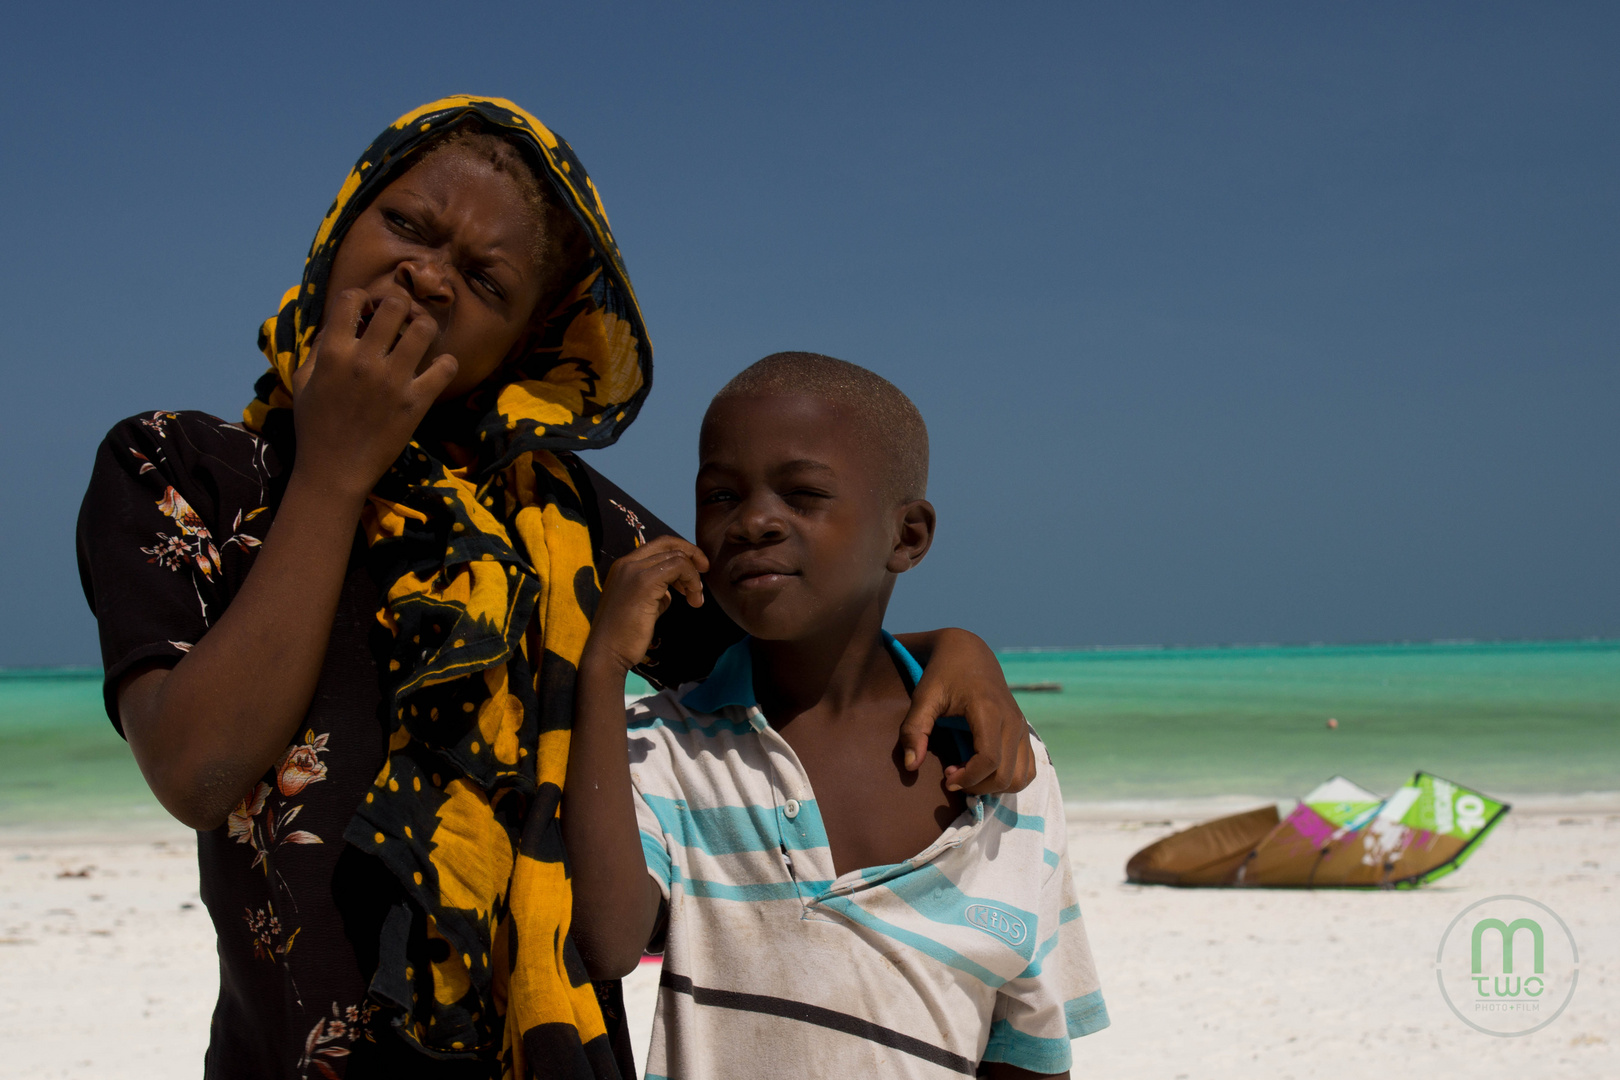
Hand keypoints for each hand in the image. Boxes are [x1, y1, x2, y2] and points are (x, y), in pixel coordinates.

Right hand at [290, 289, 458, 500]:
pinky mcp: (416, 402)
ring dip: (424, 328)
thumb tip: (335, 325)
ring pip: (424, 329)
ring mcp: (393, 381)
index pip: (351, 298)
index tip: (366, 310)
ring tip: (419, 338)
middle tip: (400, 318)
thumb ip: (318, 349)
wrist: (334, 471)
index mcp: (333, 353)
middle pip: (394, 305)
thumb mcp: (302, 383)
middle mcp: (365, 361)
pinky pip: (445, 368)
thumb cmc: (314, 427)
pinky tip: (437, 369)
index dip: (361, 298)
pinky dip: (446, 365)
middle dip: (399, 305)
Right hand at [583, 536, 708, 675]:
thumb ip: (657, 593)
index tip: (695, 571)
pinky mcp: (644, 582)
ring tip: (695, 599)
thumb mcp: (643, 606)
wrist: (607, 653)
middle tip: (705, 571)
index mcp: (624, 566)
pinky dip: (691, 580)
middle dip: (692, 554)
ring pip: (676, 556)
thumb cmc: (624, 636)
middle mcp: (627, 563)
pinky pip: (678, 567)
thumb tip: (673, 590)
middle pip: (668, 543)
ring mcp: (634, 570)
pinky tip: (692, 600)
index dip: (681, 553)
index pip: (658, 545)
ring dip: (693, 576)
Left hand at [897, 628, 1035, 794]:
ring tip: (968, 774)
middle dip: (977, 786)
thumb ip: (914, 730)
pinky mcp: (1024, 732)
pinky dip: (1008, 779)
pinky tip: (983, 771)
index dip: (968, 778)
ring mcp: (1022, 727)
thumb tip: (911, 766)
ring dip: (993, 786)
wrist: (970, 652)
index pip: (989, 760)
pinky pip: (1028, 770)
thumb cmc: (943, 674)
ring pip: (1020, 777)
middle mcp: (1012, 721)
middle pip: (1005, 775)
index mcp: (989, 711)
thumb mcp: (923, 697)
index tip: (946, 778)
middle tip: (952, 777)